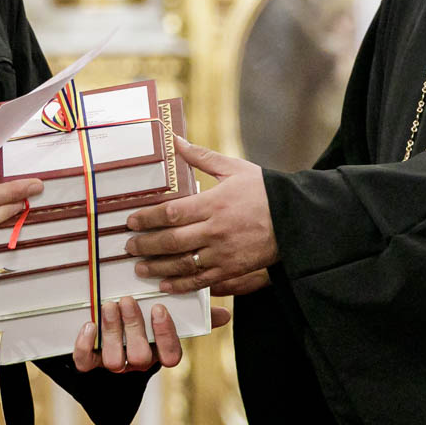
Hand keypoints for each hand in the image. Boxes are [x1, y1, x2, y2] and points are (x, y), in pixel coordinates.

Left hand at [69, 297, 232, 371]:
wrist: (109, 340)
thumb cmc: (148, 323)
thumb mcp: (172, 318)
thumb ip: (197, 317)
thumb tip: (225, 314)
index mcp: (159, 353)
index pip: (170, 356)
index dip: (165, 335)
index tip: (159, 308)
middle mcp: (138, 362)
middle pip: (139, 357)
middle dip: (133, 328)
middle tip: (127, 300)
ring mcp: (114, 363)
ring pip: (113, 360)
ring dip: (111, 332)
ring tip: (109, 306)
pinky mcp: (89, 362)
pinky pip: (85, 363)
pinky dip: (84, 345)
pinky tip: (88, 323)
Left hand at [125, 138, 277, 294]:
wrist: (297, 219)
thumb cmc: (265, 191)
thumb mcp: (234, 169)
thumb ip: (201, 157)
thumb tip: (175, 140)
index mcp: (214, 203)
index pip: (171, 213)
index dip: (147, 218)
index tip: (130, 221)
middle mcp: (216, 230)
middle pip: (172, 241)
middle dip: (146, 245)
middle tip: (128, 247)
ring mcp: (224, 253)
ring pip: (183, 264)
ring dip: (158, 267)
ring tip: (140, 267)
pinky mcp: (233, 269)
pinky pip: (202, 281)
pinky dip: (182, 284)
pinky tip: (166, 284)